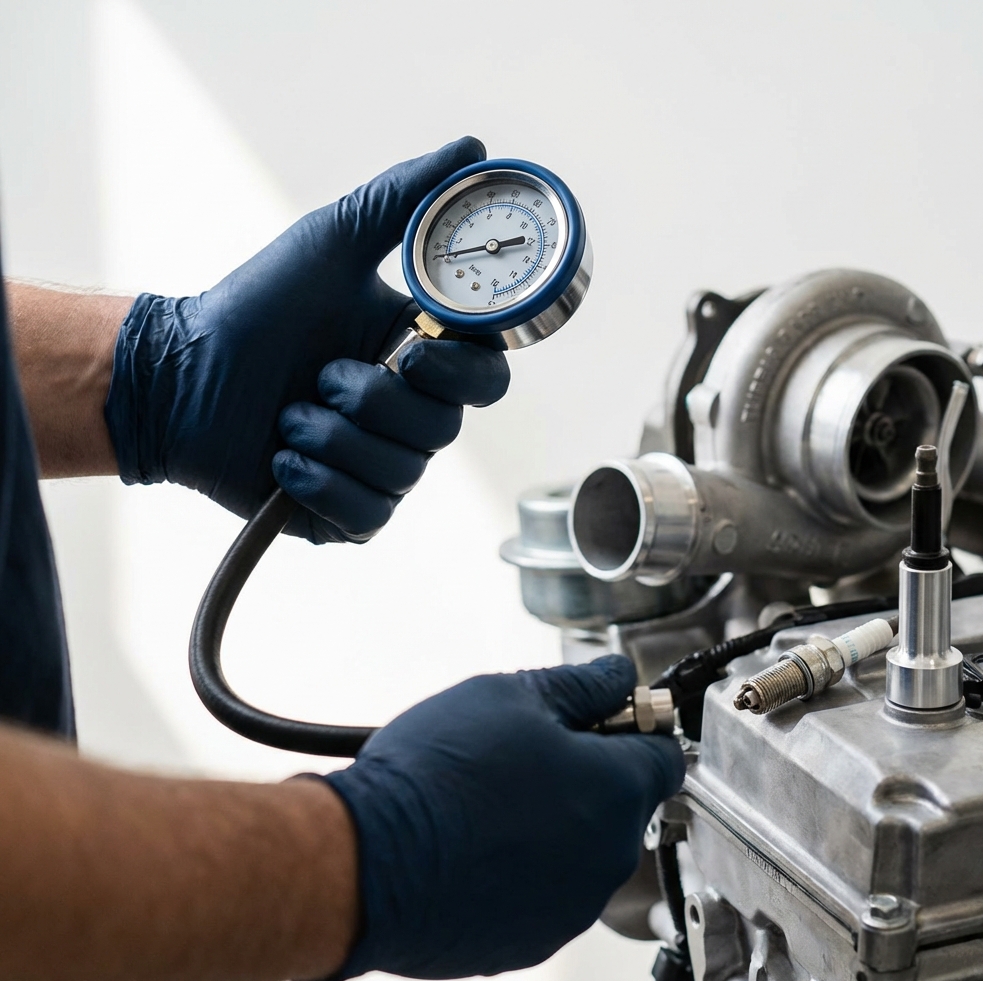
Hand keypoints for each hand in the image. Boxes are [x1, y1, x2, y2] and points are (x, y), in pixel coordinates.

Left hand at [104, 137, 509, 542]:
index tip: (410, 344)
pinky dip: (319, 484)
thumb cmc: (258, 307)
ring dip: (332, 436)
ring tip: (287, 412)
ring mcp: (383, 468)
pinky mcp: (349, 516)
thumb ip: (404, 201)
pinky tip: (282, 459)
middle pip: (443, 428)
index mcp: (423, 359)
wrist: (184, 375)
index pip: (486, 377)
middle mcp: (413, 417)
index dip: (459, 369)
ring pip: (402, 471)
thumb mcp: (331, 243)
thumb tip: (472, 150)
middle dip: (373, 397)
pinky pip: (367, 514)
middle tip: (320, 374)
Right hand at [315, 655, 685, 980]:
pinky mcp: (532, 939)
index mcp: (614, 790)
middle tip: (528, 750)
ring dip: (557, 820)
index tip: (605, 717)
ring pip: (584, 848)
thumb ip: (581, 686)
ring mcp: (572, 906)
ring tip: (492, 797)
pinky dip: (526, 866)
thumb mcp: (511, 696)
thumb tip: (615, 677)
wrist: (369, 861)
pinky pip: (547, 890)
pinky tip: (478, 841)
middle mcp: (607, 857)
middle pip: (623, 802)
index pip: (663, 753)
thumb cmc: (438, 776)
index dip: (634, 726)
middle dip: (588, 772)